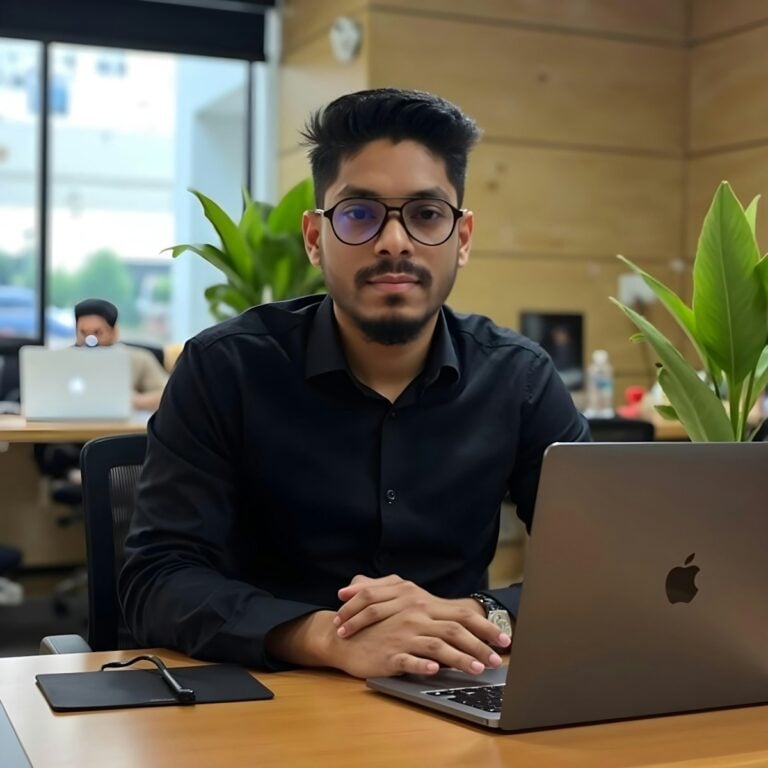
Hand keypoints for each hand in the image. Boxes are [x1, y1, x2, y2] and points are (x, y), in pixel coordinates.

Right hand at [336, 575, 509, 665]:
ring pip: (437, 645)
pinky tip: (435, 669)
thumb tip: (458, 621)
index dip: (485, 626)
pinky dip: (422, 664)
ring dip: (460, 658)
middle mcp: (415, 617)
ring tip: (477, 669)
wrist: (341, 635)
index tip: (504, 639)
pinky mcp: (389, 654)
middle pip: (455, 630)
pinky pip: (408, 659)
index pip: (460, 614)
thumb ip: (426, 610)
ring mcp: (402, 635)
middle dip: (480, 645)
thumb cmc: (374, 623)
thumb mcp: (400, 608)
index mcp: (421, 605)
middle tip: (498, 659)